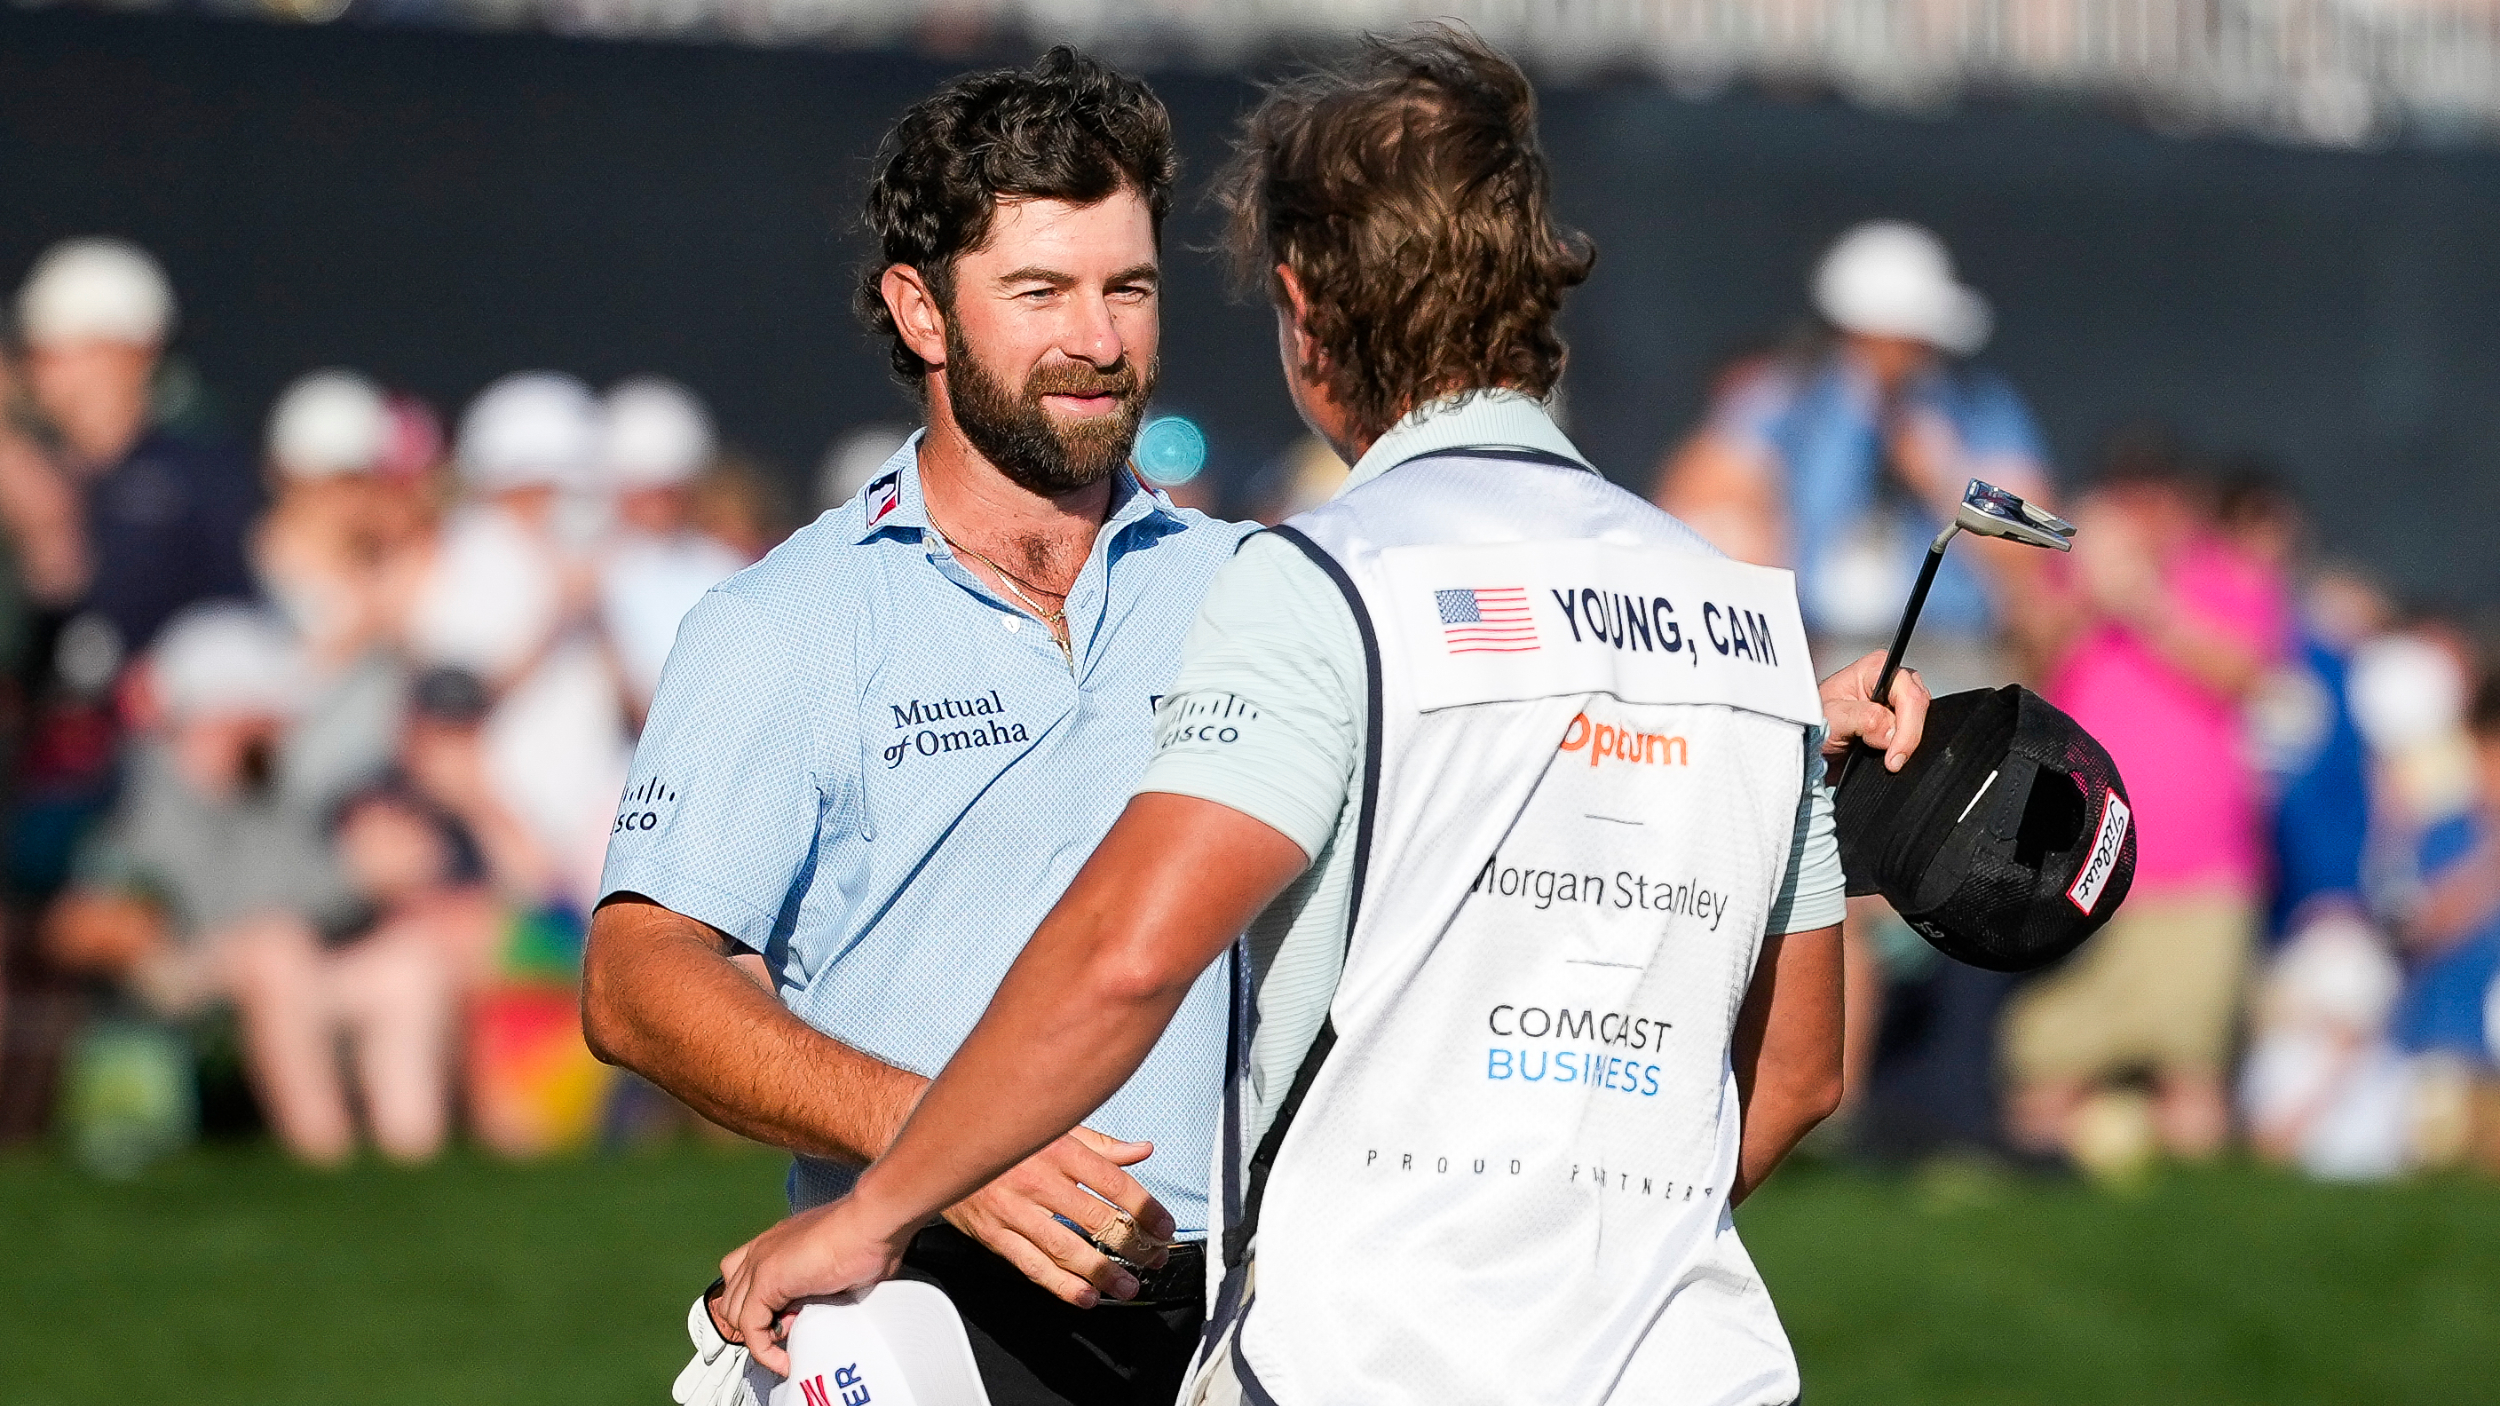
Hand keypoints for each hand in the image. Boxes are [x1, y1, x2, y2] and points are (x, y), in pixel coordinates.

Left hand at [718, 1196, 913, 1378]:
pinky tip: (785, 1361)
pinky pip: (750, 1327)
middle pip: (732, 1298)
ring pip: (734, 1314)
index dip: (759, 1308)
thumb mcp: (837, 1269)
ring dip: (759, 1336)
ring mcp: (760, 1263)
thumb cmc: (869, 1238)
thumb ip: (819, 1288)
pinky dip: (765, 1351)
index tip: (788, 1325)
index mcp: (777, 1243)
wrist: (871, 1222)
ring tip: (791, 1344)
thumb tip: (821, 1312)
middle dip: (756, 1323)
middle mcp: (762, 1249)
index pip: (743, 1280)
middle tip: (790, 1333)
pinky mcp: (766, 1281)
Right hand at [939, 1126, 1174, 1307]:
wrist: (941, 1144)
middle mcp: (1038, 1179)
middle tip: (1154, 1259)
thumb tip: (1142, 1150)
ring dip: (1102, 1271)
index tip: (1163, 1226)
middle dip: (1132, 1245)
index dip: (1144, 1208)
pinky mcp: (993, 1233)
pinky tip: (1085, 1296)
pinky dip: (1060, 1284)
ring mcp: (1014, 1209)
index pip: (1114, 1183)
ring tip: (1127, 1286)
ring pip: (1066, 1247)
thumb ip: (1101, 1145)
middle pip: (1095, 1218)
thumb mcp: (1055, 1128)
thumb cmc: (1004, 1134)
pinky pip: (1031, 1264)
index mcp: (1059, 1148)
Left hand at [1818, 649, 1931, 771]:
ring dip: (1906, 744)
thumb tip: (1891, 731)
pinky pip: (1917, 735)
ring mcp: (1898, 702)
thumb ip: (1864, 719)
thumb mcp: (1834, 718)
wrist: (1811, 740)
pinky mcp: (1902, 722)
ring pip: (1922, 723)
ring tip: (1883, 758)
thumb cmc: (1815, 720)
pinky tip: (1890, 755)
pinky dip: (1907, 749)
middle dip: (1907, 738)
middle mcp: (1891, 681)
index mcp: (1875, 669)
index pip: (1908, 694)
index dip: (1907, 727)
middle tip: (1890, 762)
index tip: (1895, 755)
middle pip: (1920, 708)